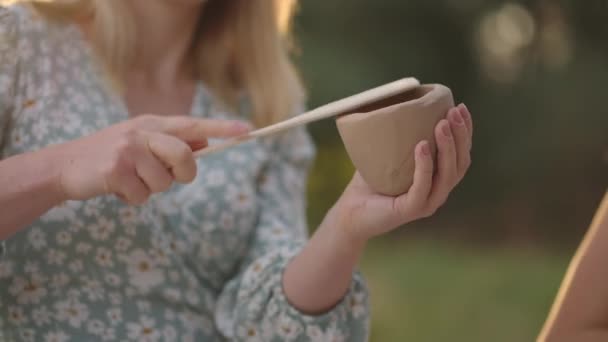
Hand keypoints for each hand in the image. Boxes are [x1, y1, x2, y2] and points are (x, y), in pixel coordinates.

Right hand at [55, 115, 250, 203]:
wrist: (65, 166)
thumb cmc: (112, 156)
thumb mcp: (141, 142)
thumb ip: (171, 142)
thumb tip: (206, 143)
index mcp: (151, 124)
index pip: (192, 124)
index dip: (221, 128)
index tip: (247, 131)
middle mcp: (141, 132)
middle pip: (185, 156)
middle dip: (183, 173)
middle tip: (168, 177)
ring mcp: (127, 150)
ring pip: (164, 183)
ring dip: (150, 189)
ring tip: (129, 180)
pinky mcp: (114, 170)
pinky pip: (142, 196)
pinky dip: (132, 199)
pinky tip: (116, 188)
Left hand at [332, 103, 472, 242]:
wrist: (350, 211)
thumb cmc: (369, 181)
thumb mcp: (387, 152)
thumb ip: (399, 133)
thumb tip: (398, 98)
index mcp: (438, 178)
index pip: (461, 154)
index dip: (466, 131)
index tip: (460, 107)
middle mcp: (438, 191)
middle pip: (460, 163)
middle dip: (461, 135)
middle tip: (453, 112)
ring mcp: (427, 203)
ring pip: (447, 175)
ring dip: (447, 147)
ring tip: (441, 124)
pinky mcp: (411, 210)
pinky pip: (423, 187)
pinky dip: (424, 166)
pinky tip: (421, 146)